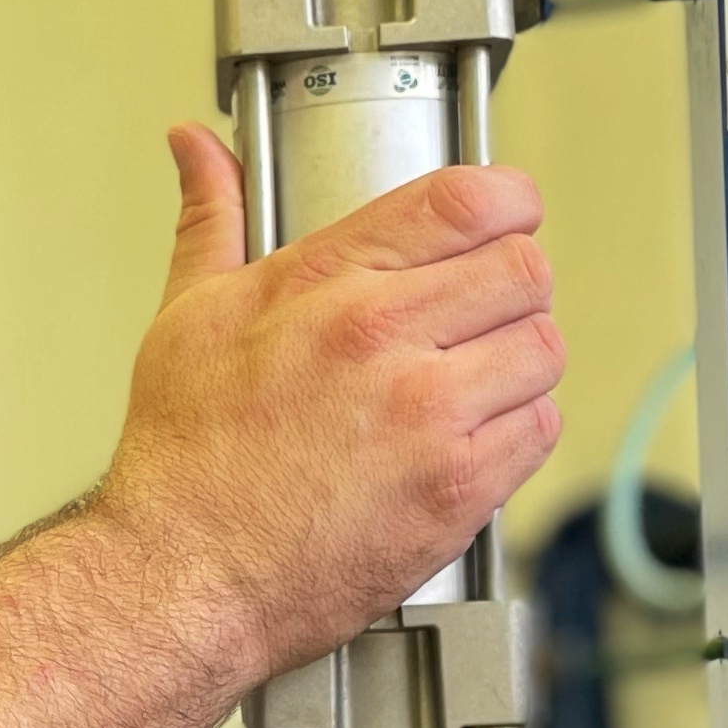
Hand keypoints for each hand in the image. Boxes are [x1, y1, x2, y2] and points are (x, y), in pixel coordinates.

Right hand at [83, 128, 564, 686]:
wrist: (184, 577)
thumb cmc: (185, 461)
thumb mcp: (189, 316)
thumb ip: (213, 220)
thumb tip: (197, 150)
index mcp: (327, 283)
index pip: (464, 201)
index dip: (507, 201)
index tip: (508, 217)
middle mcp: (383, 339)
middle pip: (524, 270)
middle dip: (512, 288)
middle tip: (483, 314)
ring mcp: (427, 416)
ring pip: (543, 348)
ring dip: (520, 361)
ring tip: (476, 380)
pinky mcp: (456, 489)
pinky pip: (539, 429)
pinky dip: (518, 431)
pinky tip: (470, 438)